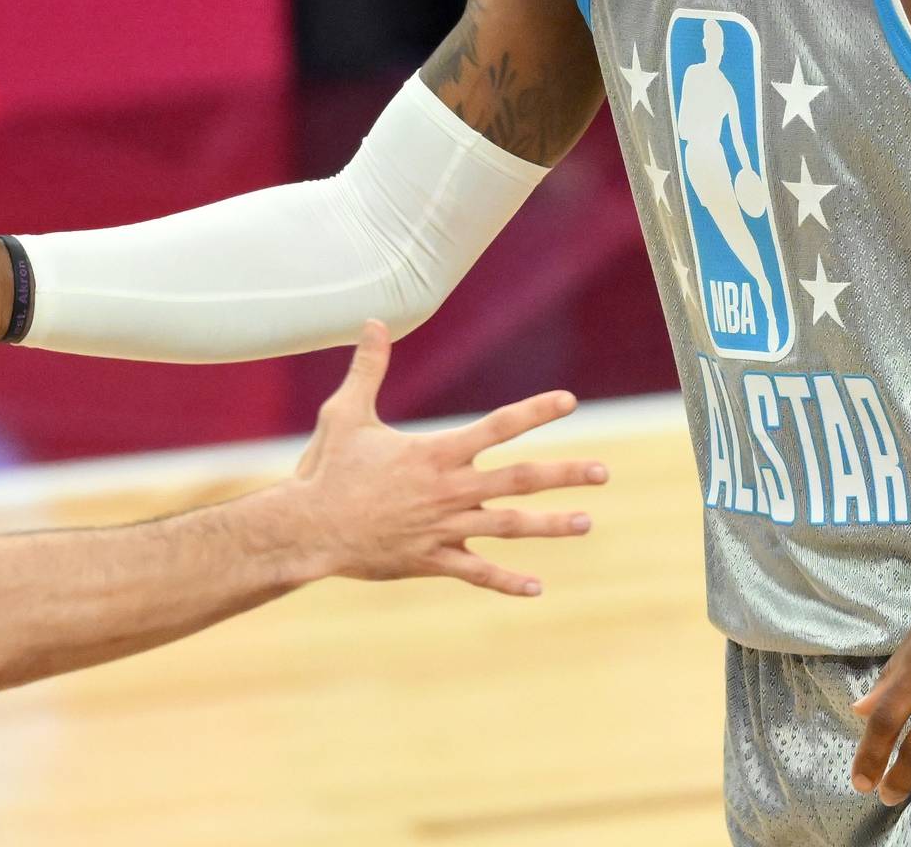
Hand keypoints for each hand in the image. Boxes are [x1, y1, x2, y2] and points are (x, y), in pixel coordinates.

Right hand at [282, 323, 606, 595]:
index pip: (497, 427)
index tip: (569, 401)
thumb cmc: (326, 469)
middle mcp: (448, 490)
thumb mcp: (346, 413)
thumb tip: (373, 322)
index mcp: (435, 453)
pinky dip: (506, 581)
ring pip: (508, 527)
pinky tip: (536, 587)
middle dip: (564, 474)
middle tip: (602, 472)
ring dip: (550, 525)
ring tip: (585, 522)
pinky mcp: (430, 560)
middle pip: (518, 480)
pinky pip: (476, 573)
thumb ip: (368, 368)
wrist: (308, 528)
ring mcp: (443, 528)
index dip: (535, 412)